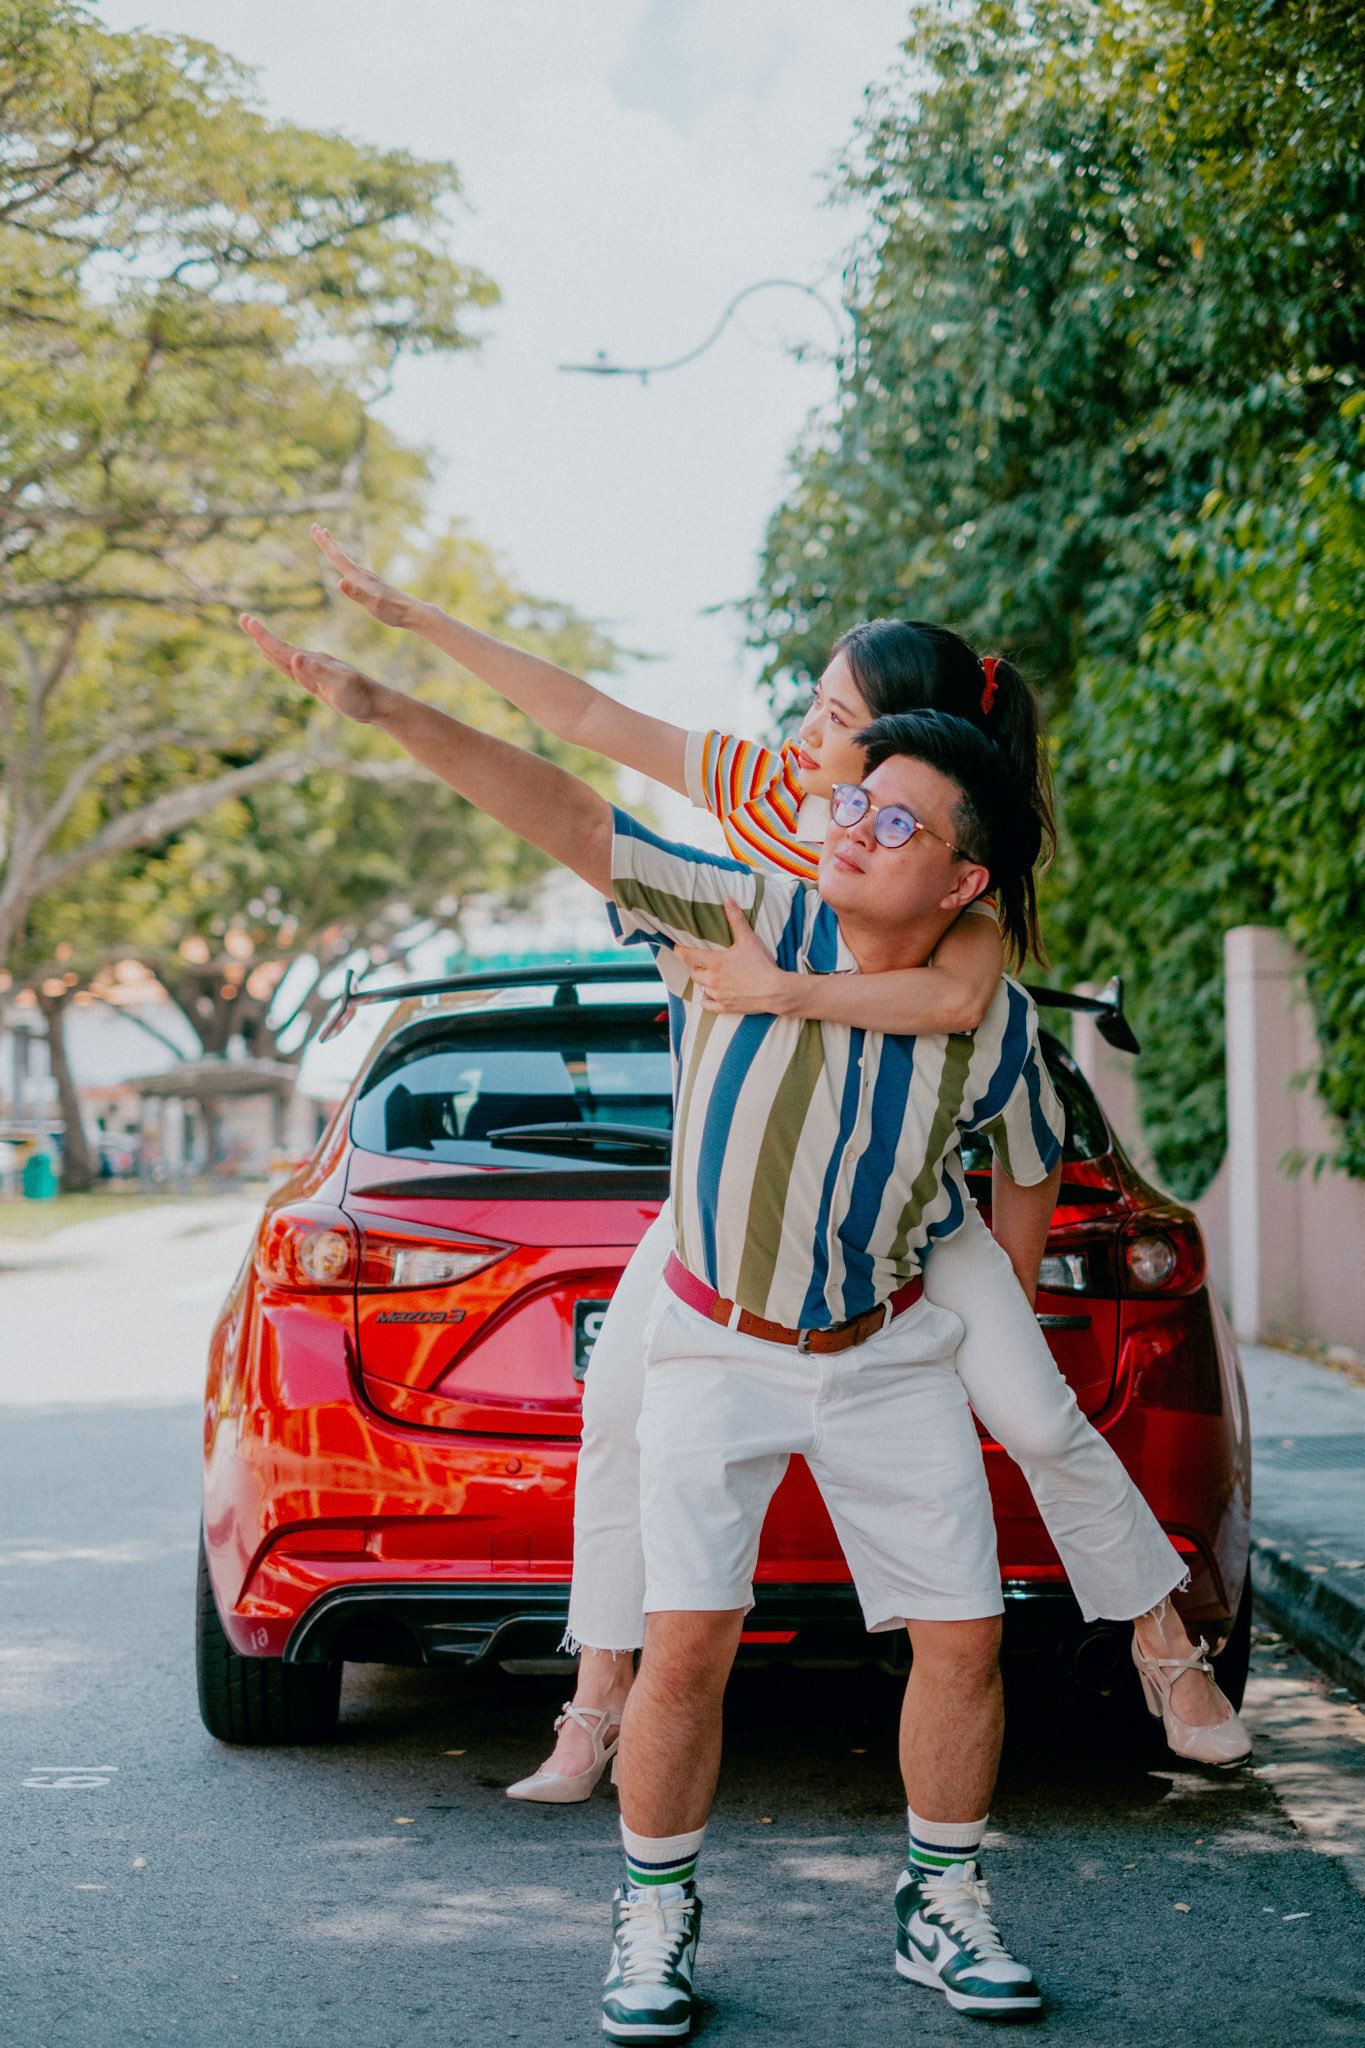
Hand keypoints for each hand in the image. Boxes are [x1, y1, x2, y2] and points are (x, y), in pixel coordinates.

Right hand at [239, 615, 389, 723]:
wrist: (377, 703)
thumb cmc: (359, 696)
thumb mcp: (339, 685)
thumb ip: (317, 672)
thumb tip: (295, 658)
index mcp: (313, 662)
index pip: (282, 648)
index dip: (262, 636)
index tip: (247, 620)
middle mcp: (313, 663)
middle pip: (280, 649)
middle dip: (260, 636)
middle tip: (243, 619)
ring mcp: (316, 671)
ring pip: (286, 658)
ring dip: (269, 647)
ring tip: (255, 636)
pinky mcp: (320, 681)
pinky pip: (296, 670)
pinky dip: (284, 663)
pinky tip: (285, 659)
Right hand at [312, 524, 418, 628]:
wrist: (411, 612)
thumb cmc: (392, 610)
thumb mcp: (372, 603)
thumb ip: (356, 593)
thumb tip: (340, 581)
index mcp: (359, 576)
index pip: (337, 557)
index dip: (325, 543)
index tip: (315, 527)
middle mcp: (362, 574)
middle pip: (341, 554)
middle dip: (327, 542)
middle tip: (316, 527)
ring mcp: (367, 578)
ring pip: (346, 560)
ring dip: (335, 549)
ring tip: (329, 540)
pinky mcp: (371, 585)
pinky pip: (352, 569)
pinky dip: (344, 563)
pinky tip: (346, 568)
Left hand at [674, 898, 792, 1014]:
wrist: (775, 990)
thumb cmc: (761, 964)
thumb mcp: (748, 939)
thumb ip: (736, 920)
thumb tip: (728, 900)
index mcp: (715, 963)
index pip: (688, 956)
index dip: (680, 951)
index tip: (676, 948)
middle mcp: (713, 980)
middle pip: (694, 973)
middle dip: (696, 967)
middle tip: (701, 962)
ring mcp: (718, 995)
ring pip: (701, 988)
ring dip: (703, 982)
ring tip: (710, 976)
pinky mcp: (726, 1007)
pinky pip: (708, 1005)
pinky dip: (707, 1001)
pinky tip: (708, 997)